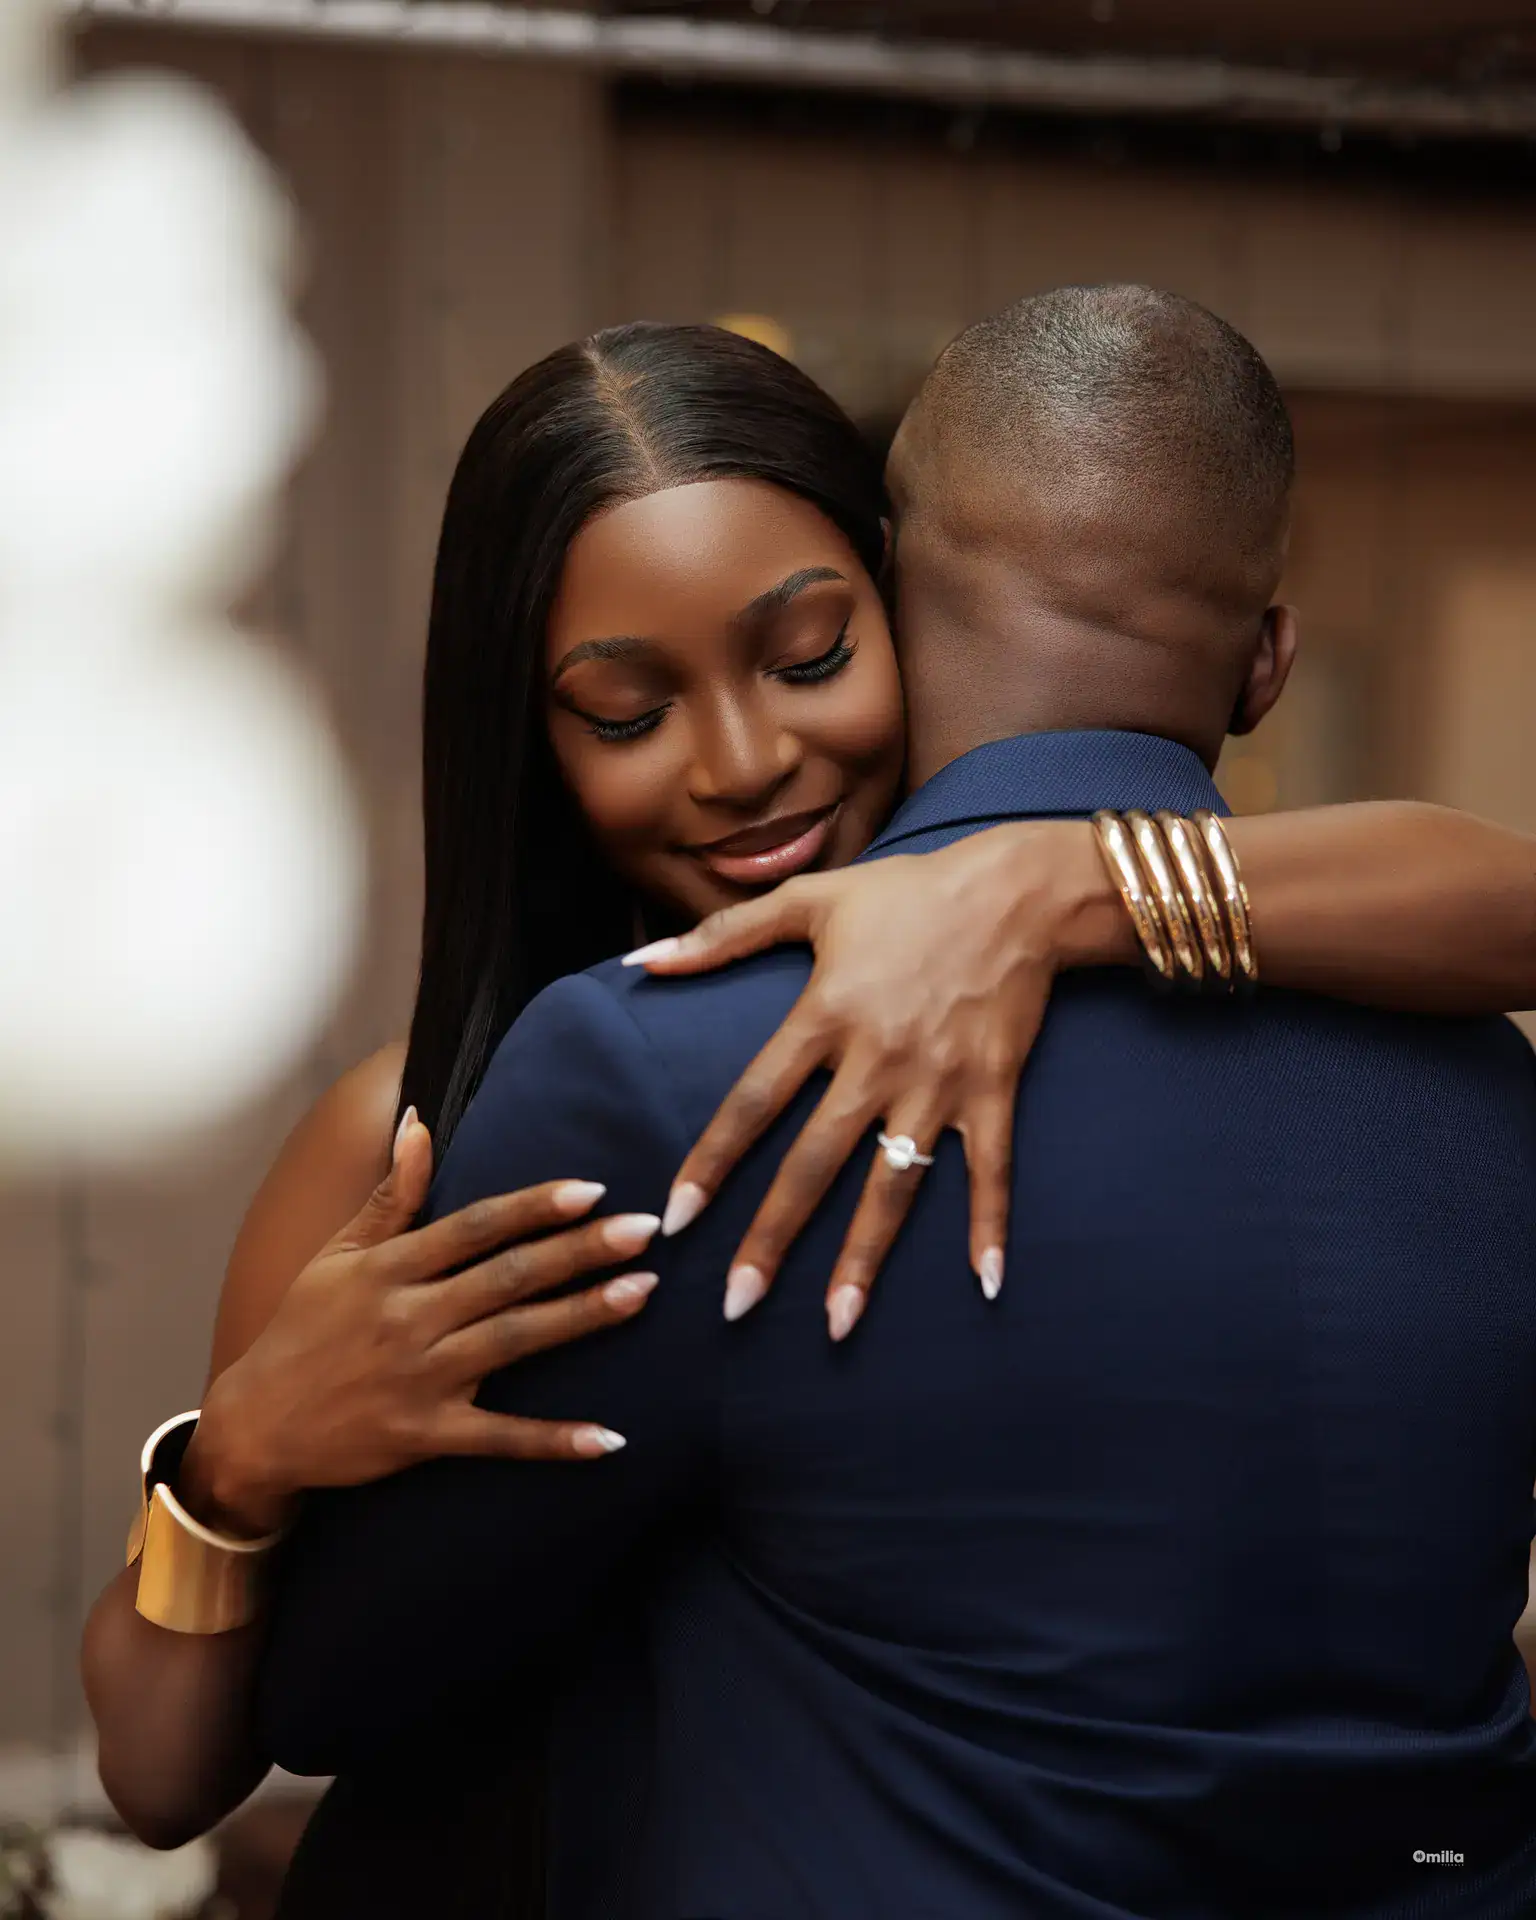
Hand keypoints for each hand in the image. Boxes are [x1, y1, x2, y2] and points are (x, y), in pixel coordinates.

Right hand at [180, 1113, 660, 1535]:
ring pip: (514, 1341)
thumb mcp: (337, 1256)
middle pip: (508, 1277)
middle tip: (646, 1230)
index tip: (593, 1188)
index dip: (535, 1206)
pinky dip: (555, 1440)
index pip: (475, 1227)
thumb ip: (390, 1195)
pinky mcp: (425, 1434)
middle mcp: (409, 1317)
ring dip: (582, 1317)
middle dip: (580, 1251)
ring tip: (642, 1292)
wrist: (255, 1425)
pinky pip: (501, 1437)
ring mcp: (420, 1378)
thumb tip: (420, 1123)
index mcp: (390, 1268)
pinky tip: (610, 1438)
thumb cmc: (302, 1330)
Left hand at [630, 821, 1121, 1338]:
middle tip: (736, 1305)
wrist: (1016, 890)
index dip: (712, 1161)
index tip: (677, 1217)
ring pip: (893, 1186)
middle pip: (813, 1164)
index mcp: (825, 1015)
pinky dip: (991, 1226)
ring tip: (835, 1325)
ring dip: (864, 1258)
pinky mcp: (992, 1091)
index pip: (753, 1102)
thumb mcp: (810, 900)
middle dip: (772, 1238)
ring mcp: (937, 1083)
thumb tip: (643, 964)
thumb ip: (724, 935)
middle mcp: (876, 1060)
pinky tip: (987, 1285)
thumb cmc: (907, 893)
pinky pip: (991, 1170)